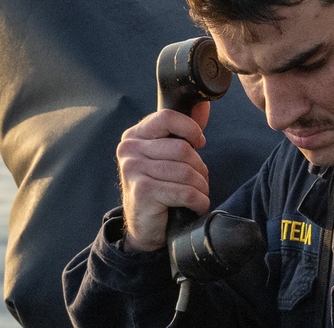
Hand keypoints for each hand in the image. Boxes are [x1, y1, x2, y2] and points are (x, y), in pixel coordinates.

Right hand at [116, 102, 211, 251]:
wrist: (143, 227)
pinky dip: (198, 201)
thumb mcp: (165, 156)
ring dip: (201, 187)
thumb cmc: (160, 187)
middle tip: (200, 181)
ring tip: (199, 194)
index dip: (190, 128)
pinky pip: (184, 191)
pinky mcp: (142, 191)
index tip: (199, 143)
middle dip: (200, 168)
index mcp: (135, 135)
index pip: (167, 117)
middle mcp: (129, 149)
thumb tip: (204, 105)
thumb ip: (180, 132)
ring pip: (186, 171)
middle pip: (182, 148)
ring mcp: (133, 170)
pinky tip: (197, 205)